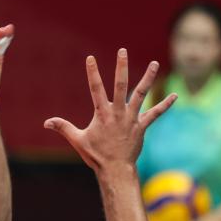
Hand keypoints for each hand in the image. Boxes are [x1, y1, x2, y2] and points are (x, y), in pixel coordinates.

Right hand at [45, 49, 176, 171]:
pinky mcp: (142, 126)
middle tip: (122, 51)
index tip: (91, 58)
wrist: (115, 169)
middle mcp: (117, 112)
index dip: (92, 73)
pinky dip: (165, 104)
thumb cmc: (95, 155)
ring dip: (148, 78)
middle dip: (121, 67)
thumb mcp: (77, 140)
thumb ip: (63, 128)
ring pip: (141, 94)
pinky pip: (155, 113)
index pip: (96, 89)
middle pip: (120, 85)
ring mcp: (131, 118)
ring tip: (154, 63)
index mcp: (101, 114)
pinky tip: (175, 95)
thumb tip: (46, 122)